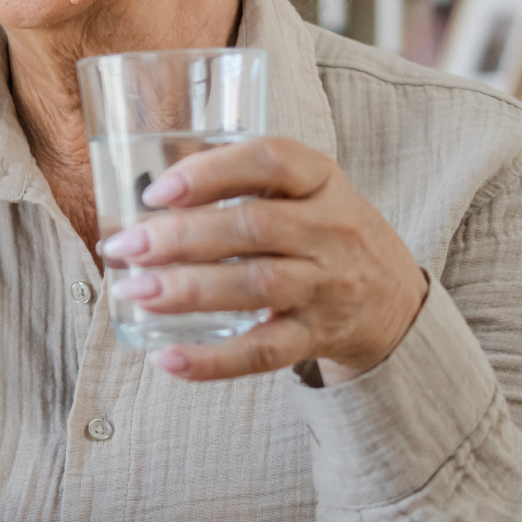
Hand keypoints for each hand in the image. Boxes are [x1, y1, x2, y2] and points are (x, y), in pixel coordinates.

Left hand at [97, 136, 426, 383]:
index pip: (272, 160)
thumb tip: (141, 191)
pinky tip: (166, 359)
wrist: (396, 300)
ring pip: (256, 285)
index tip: (158, 190)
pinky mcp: (317, 336)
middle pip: (254, 228)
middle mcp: (330, 230)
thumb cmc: (326, 234)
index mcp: (321, 181)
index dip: (212, 172)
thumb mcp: (306, 192)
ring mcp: (327, 286)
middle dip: (181, 236)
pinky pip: (264, 352)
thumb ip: (242, 182)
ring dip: (188, 290)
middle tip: (125, 247)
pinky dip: (212, 360)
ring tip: (134, 292)